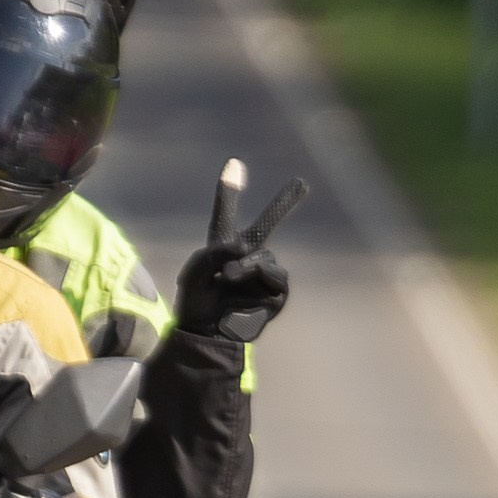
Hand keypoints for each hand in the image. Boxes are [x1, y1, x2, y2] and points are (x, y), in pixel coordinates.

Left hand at [174, 160, 305, 344]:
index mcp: (221, 247)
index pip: (225, 214)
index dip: (229, 190)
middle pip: (267, 223)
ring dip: (246, 265)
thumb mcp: (195, 273)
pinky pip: (277, 276)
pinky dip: (261, 276)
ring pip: (264, 257)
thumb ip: (216, 252)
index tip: (233, 163)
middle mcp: (245, 256)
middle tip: (302, 182)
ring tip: (229, 277)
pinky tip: (245, 284)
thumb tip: (246, 250)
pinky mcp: (276, 292)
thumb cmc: (196, 303)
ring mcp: (262, 274)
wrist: (206, 334)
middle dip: (285, 202)